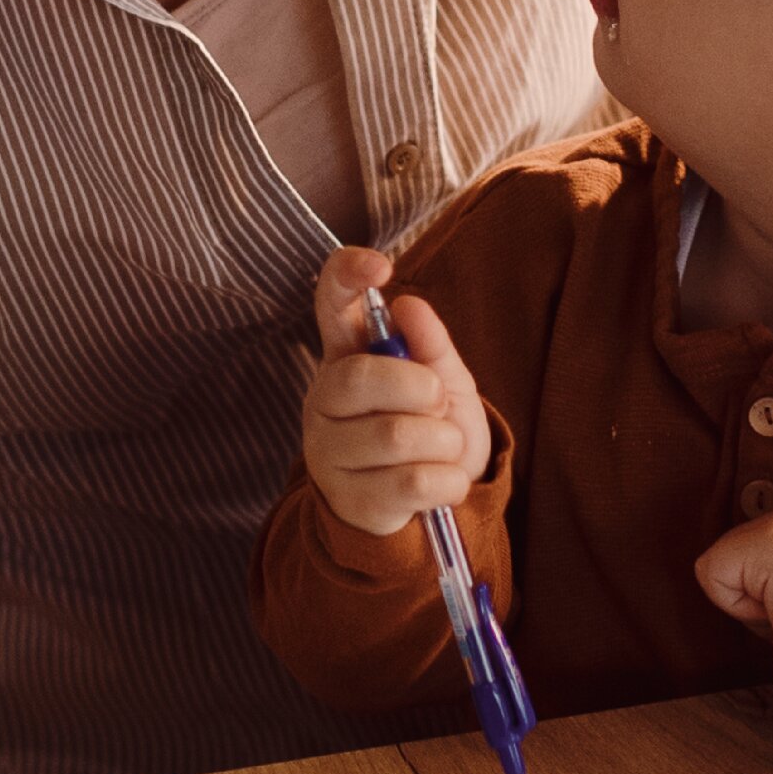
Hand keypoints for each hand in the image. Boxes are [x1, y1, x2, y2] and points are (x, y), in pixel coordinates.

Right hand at [302, 247, 491, 537]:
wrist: (435, 506)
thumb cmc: (433, 430)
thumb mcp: (444, 381)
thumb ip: (430, 345)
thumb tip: (408, 305)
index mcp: (346, 357)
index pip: (331, 304)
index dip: (347, 277)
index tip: (380, 267)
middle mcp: (324, 400)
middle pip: (365, 378)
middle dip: (423, 390)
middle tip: (438, 405)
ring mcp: (329, 453)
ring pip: (396, 435)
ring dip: (443, 443)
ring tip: (442, 450)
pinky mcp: (349, 501)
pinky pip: (412, 482)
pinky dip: (448, 481)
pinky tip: (443, 483)